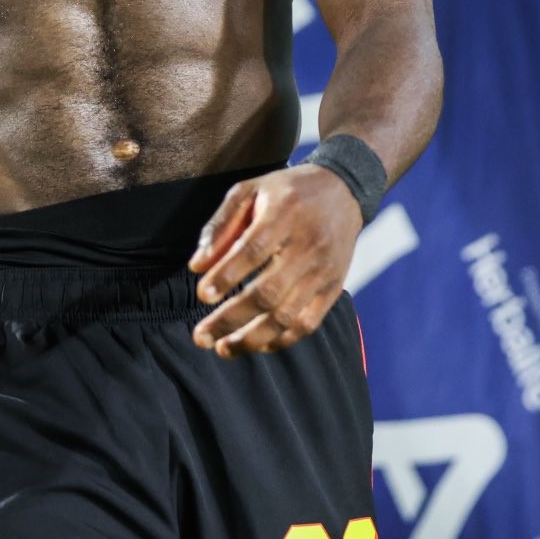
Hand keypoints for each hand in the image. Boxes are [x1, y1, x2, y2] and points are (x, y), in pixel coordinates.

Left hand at [189, 164, 362, 358]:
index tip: (202, 295)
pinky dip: (281, 340)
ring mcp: (323, 270)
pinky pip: (308, 323)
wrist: (343, 190)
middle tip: (200, 336)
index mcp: (284, 213)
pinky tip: (256, 345)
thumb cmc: (287, 191)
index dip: (227, 275)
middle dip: (231, 319)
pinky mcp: (333, 287)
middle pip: (268, 292)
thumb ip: (221, 225)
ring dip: (252, 338)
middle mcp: (307, 245)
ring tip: (222, 348)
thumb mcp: (250, 190)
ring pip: (287, 315)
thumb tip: (196, 267)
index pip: (254, 250)